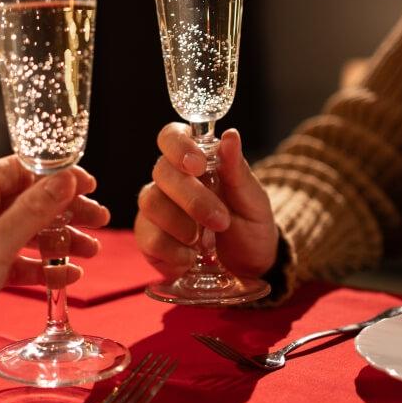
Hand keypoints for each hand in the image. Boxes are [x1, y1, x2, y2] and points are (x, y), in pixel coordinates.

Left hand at [0, 156, 109, 336]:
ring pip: (25, 230)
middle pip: (28, 200)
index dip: (59, 177)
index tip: (89, 185)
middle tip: (99, 220)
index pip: (22, 170)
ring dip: (58, 241)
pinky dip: (39, 266)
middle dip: (65, 212)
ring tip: (90, 252)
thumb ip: (34, 211)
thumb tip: (65, 181)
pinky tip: (66, 277)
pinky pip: (15, 257)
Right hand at [135, 124, 278, 279]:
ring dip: (181, 224)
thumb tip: (230, 135)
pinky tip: (190, 258)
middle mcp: (170, 181)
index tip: (197, 165)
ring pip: (150, 202)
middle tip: (220, 220)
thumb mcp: (253, 200)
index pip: (171, 136)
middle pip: (161, 172)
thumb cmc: (250, 225)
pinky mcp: (149, 239)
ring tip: (204, 243)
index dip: (178, 145)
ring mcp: (156, 209)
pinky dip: (172, 251)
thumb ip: (238, 171)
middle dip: (191, 198)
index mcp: (195, 162)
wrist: (249, 266)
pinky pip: (148, 238)